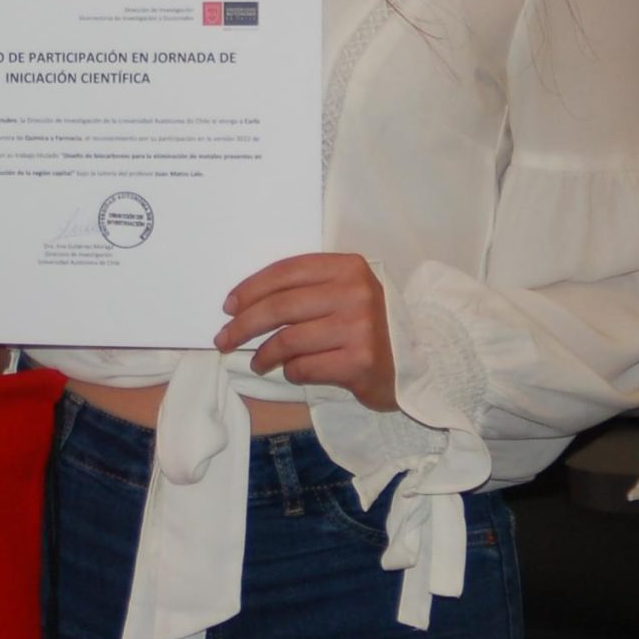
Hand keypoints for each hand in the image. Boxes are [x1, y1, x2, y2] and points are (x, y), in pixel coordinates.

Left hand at [215, 253, 397, 410]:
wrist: (415, 364)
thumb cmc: (369, 326)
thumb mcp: (345, 293)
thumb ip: (305, 290)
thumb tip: (242, 305)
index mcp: (348, 267)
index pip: (286, 272)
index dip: (250, 289)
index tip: (229, 306)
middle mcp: (355, 293)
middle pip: (280, 306)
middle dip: (243, 324)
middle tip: (224, 339)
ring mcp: (359, 328)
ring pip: (288, 340)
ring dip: (264, 354)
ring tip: (257, 362)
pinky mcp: (358, 362)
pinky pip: (303, 367)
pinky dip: (289, 371)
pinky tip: (290, 371)